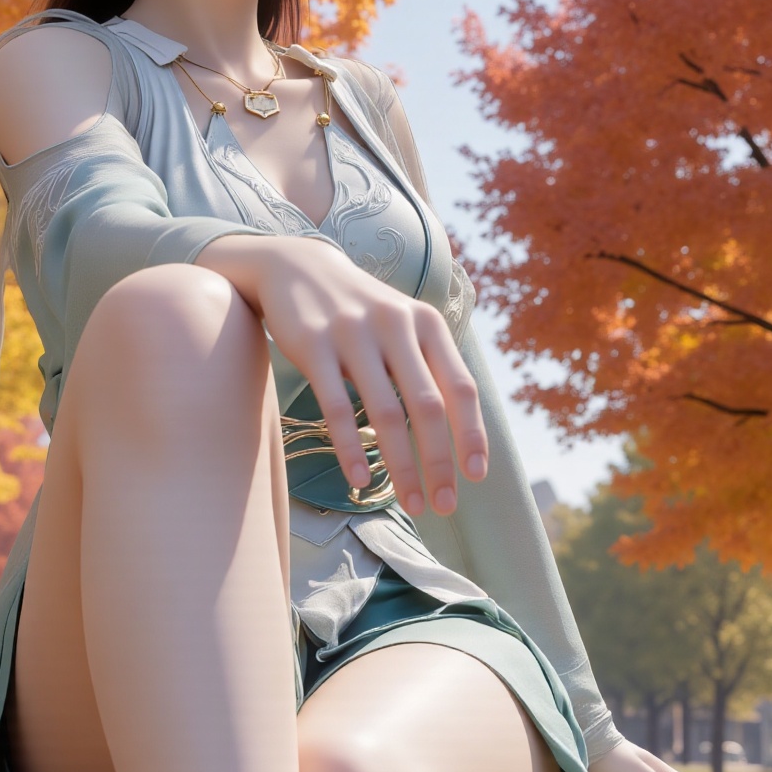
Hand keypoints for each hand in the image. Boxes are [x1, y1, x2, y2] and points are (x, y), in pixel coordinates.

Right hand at [198, 234, 486, 517]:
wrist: (295, 265)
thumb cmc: (359, 311)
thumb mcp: (403, 326)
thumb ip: (429, 367)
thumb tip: (458, 433)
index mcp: (427, 324)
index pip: (460, 387)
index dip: (472, 435)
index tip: (475, 477)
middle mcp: (396, 325)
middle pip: (428, 407)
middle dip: (440, 462)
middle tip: (444, 506)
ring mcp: (353, 333)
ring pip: (385, 412)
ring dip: (401, 465)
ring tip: (411, 504)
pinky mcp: (313, 345)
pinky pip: (336, 406)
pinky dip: (350, 448)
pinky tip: (359, 479)